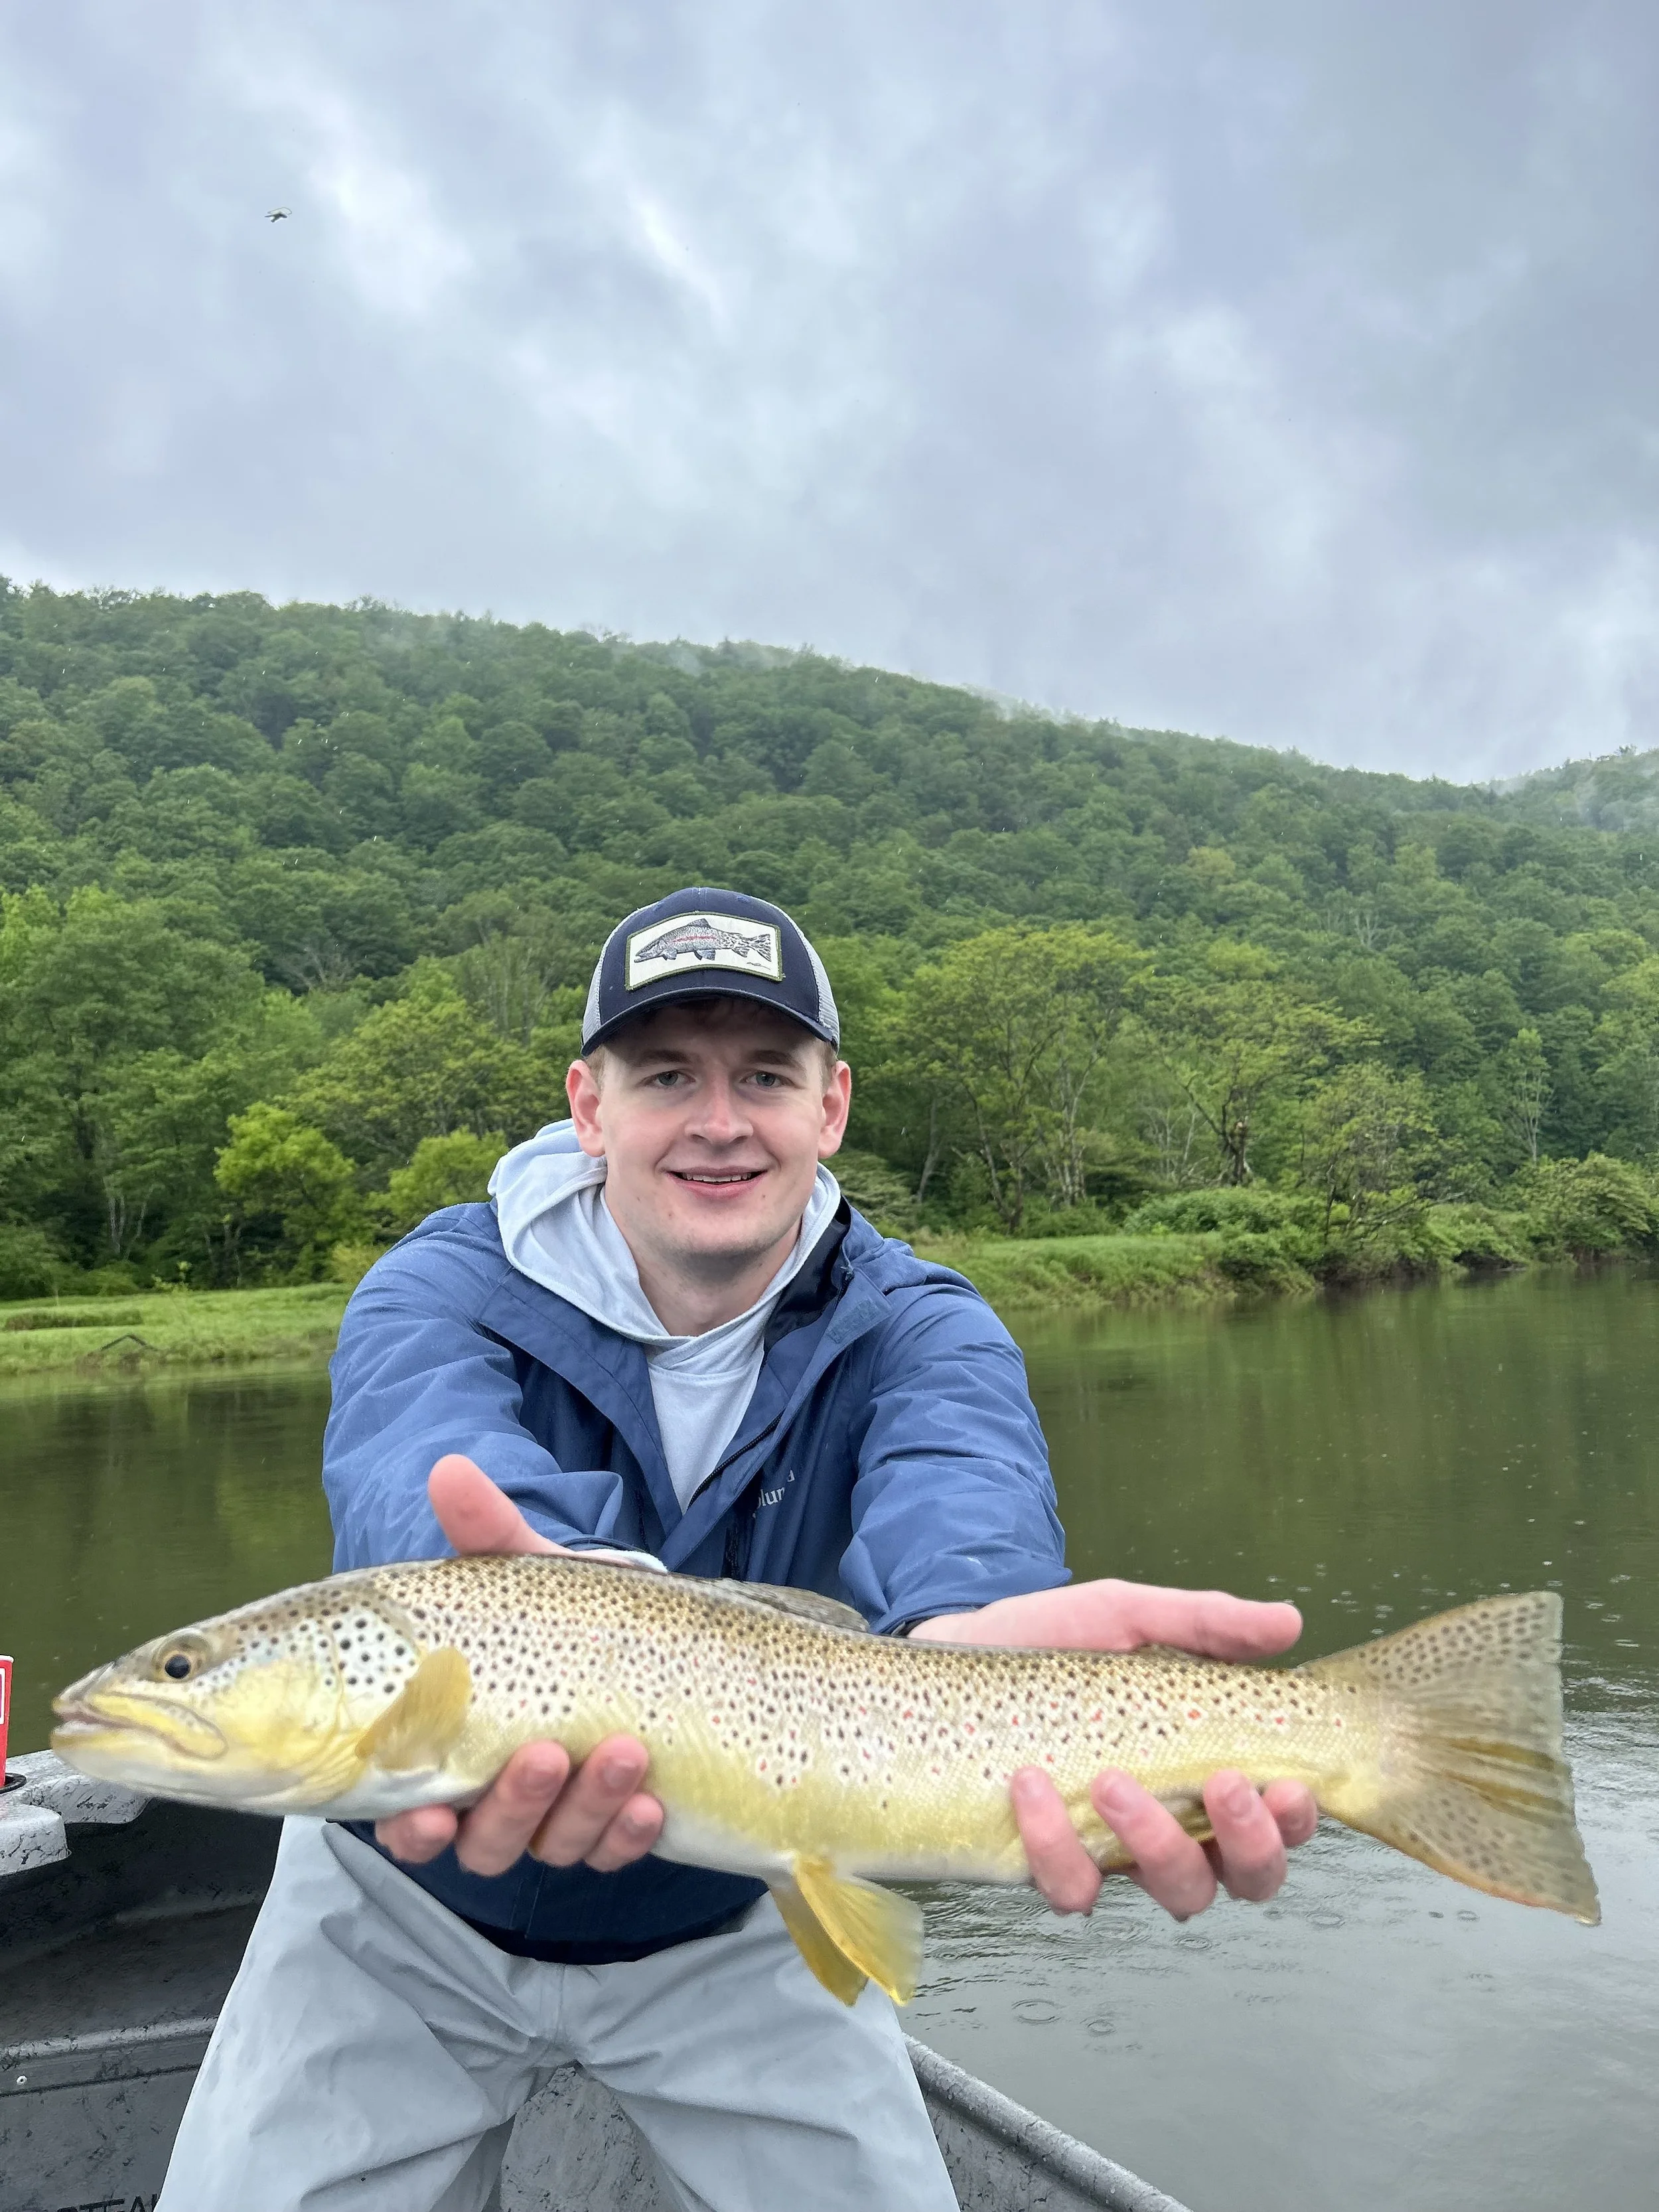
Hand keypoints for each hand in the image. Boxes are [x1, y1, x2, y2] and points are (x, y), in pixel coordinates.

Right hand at [373, 1455, 664, 1876]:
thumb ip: (486, 1533)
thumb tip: (451, 1470)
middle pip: (486, 1841)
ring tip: (626, 1753)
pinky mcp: (609, 1826)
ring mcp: (554, 1819)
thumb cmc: (553, 1616)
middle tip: (551, 1755)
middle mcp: (491, 1801)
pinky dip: (629, 1833)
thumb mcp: (525, 1574)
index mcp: (447, 1753)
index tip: (431, 1810)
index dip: (414, 1827)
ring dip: (586, 1809)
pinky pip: (614, 1850)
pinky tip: (653, 1803)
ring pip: (554, 1845)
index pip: (409, 1817)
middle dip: (516, 1806)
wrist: (632, 1632)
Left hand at [912, 1578, 1318, 1921]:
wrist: (958, 1647)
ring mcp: (1114, 1851)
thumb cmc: (1055, 1639)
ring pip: (1172, 1894)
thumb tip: (1288, 1622)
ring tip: (1111, 1780)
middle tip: (1223, 1786)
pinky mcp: (1048, 1863)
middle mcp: (1175, 1824)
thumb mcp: (1127, 1616)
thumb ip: (1205, 1622)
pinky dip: (1057, 1847)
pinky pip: (1073, 1889)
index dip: (1294, 1821)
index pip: (1278, 1820)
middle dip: (1248, 1844)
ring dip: (1155, 1843)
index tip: (1287, 1785)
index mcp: (1207, 1770)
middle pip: (1244, 1878)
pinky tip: (1032, 1786)